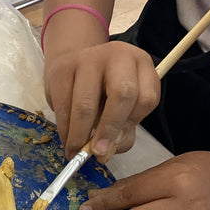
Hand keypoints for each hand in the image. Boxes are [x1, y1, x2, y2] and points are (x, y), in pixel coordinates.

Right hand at [44, 40, 159, 159]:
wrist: (72, 62)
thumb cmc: (102, 90)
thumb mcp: (122, 106)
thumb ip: (122, 130)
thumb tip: (104, 154)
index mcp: (141, 65)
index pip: (146, 98)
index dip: (130, 126)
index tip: (114, 145)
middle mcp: (119, 56)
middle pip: (122, 94)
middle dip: (108, 130)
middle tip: (97, 153)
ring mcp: (88, 59)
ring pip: (86, 104)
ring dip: (80, 135)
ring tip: (76, 152)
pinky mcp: (62, 69)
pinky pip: (63, 106)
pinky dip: (64, 129)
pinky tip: (67, 140)